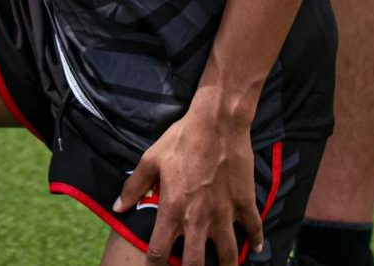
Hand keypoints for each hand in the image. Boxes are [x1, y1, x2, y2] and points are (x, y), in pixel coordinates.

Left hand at [114, 90, 263, 264]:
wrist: (217, 121)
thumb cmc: (182, 138)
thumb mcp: (151, 159)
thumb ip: (133, 186)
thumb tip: (117, 207)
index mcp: (173, 208)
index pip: (159, 252)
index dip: (155, 264)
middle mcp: (198, 218)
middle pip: (195, 264)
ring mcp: (224, 213)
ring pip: (229, 256)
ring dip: (226, 265)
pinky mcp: (245, 203)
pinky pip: (254, 230)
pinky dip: (256, 241)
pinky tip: (255, 247)